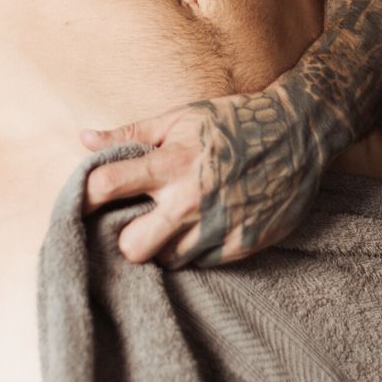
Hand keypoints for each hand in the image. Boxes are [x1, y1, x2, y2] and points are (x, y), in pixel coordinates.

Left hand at [79, 73, 336, 267]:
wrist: (298, 133)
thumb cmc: (232, 121)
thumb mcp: (179, 118)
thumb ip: (129, 134)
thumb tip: (83, 139)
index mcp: (170, 163)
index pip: (107, 185)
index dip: (87, 196)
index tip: (86, 201)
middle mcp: (191, 200)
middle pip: (133, 248)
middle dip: (128, 240)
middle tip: (136, 226)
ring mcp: (218, 227)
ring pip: (168, 261)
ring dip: (165, 245)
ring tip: (176, 221)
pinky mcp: (243, 244)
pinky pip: (202, 263)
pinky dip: (197, 248)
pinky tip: (205, 224)